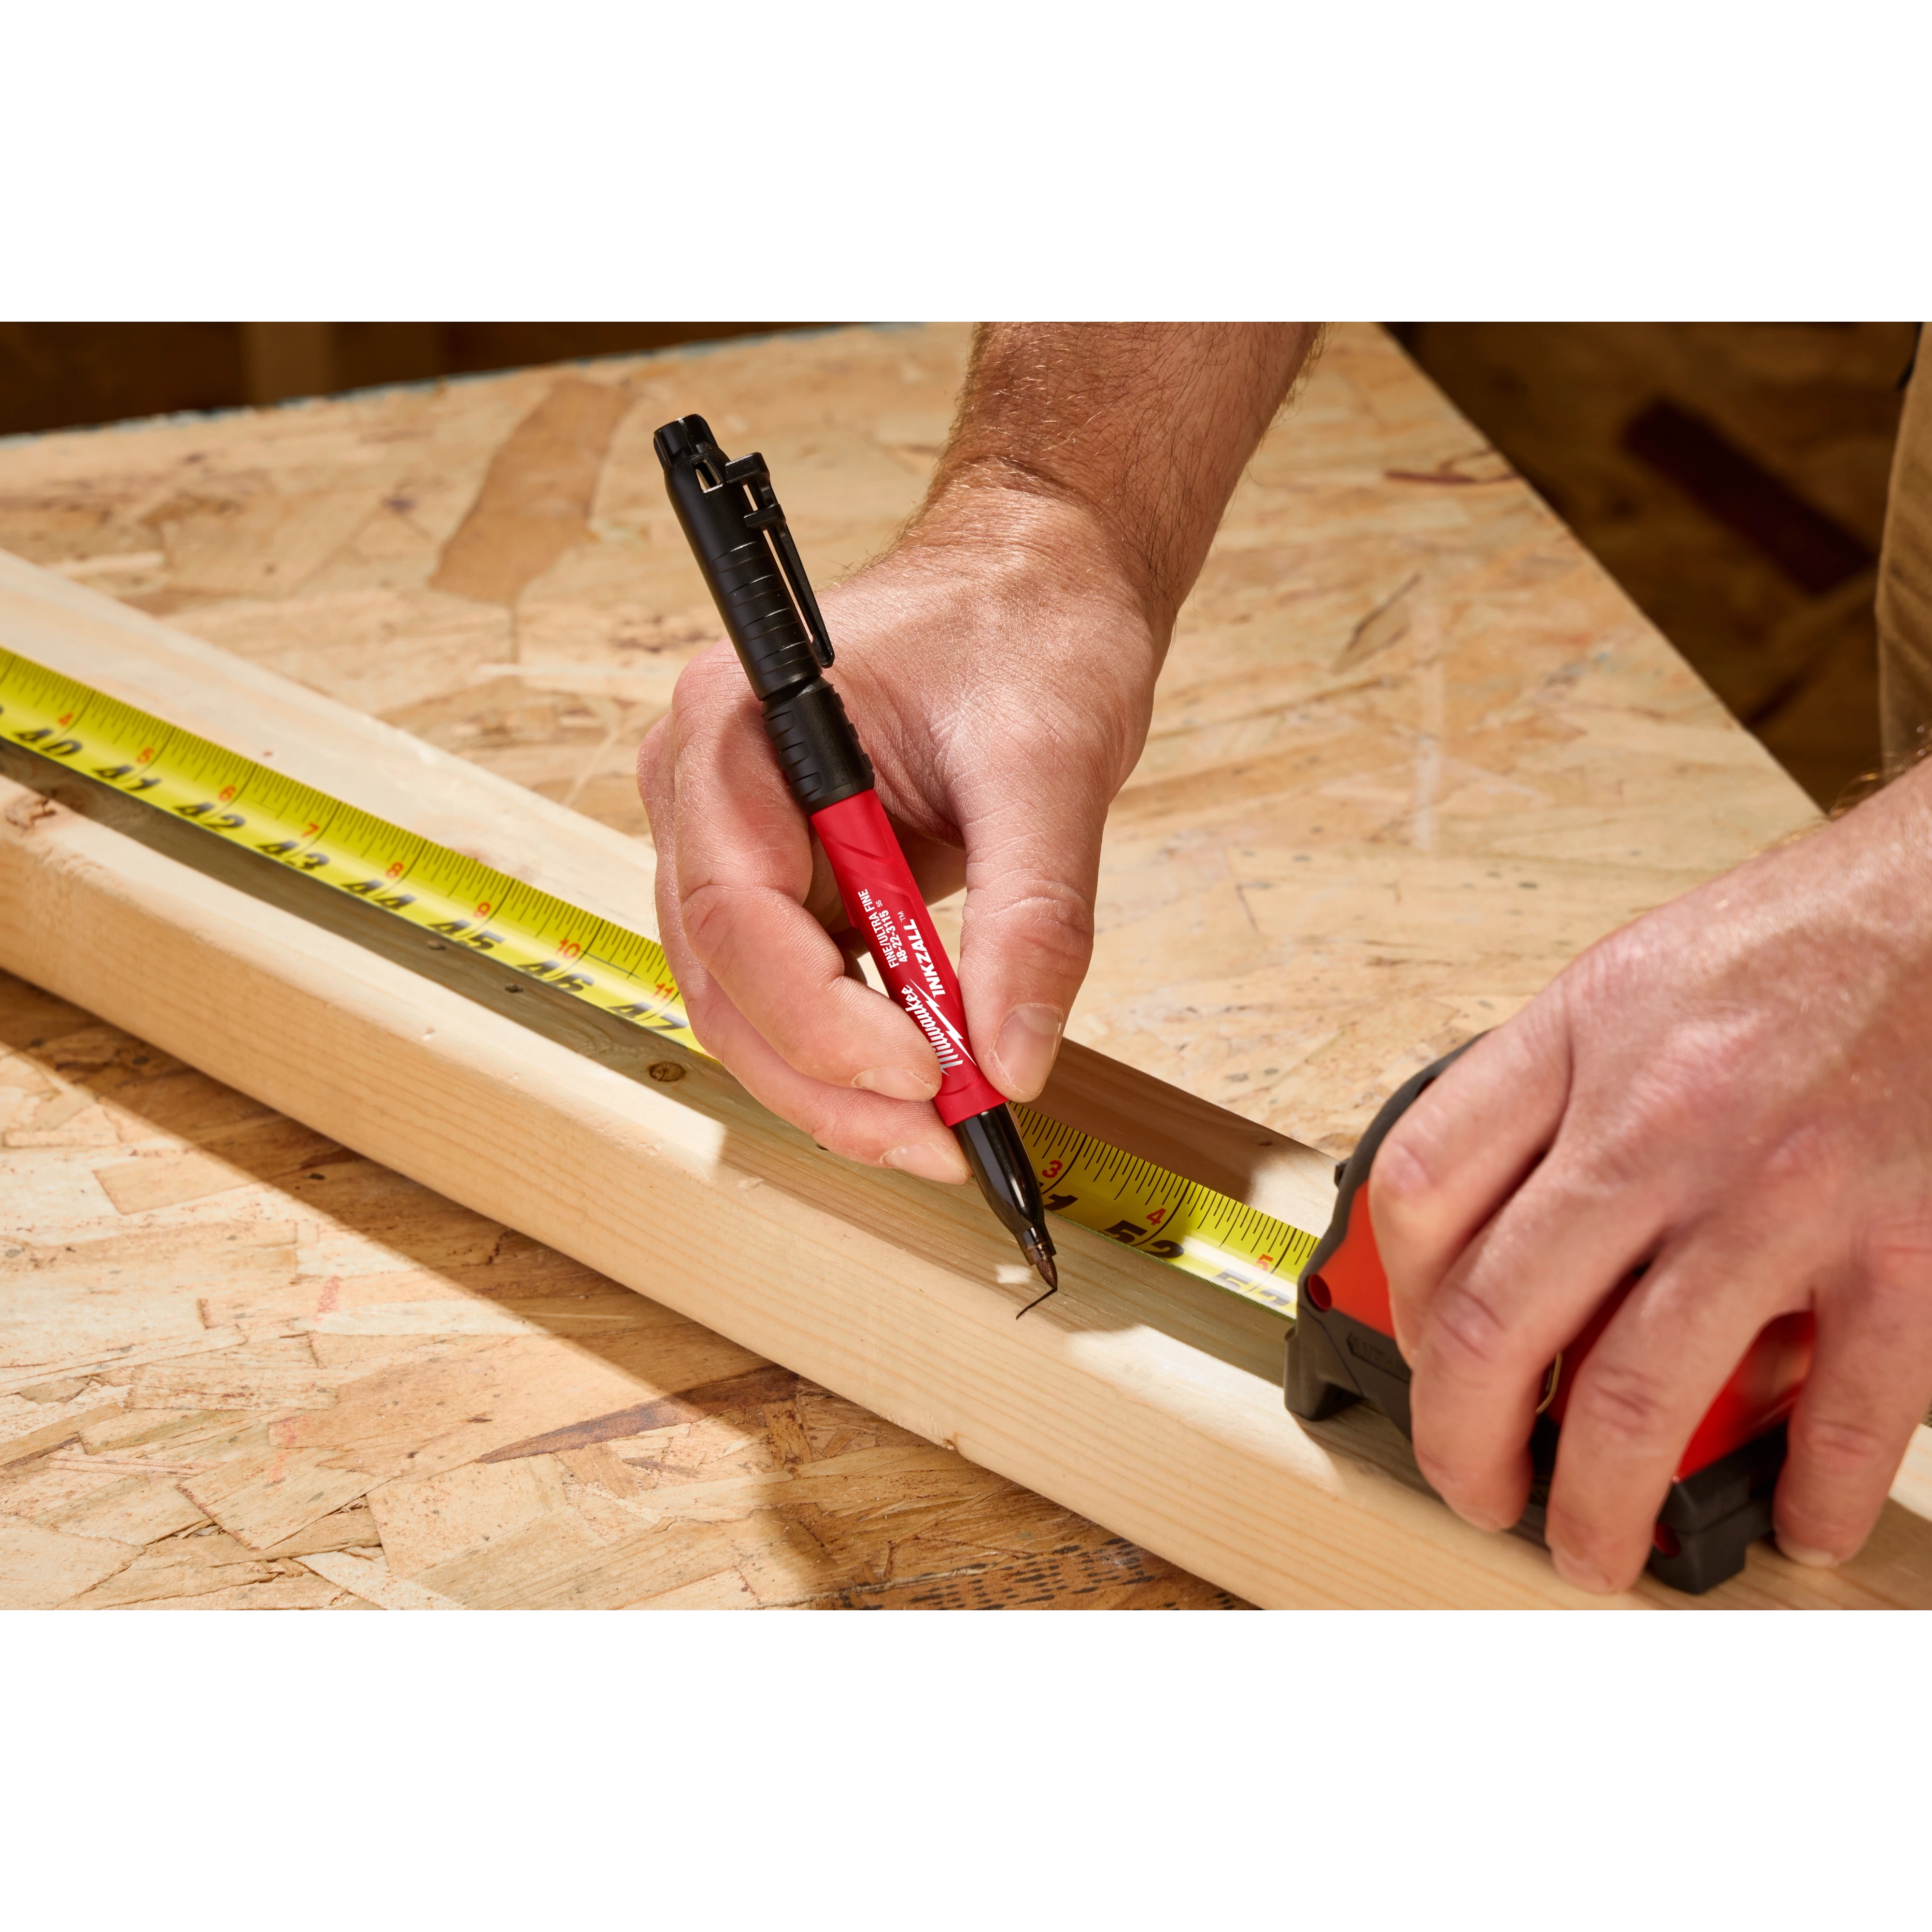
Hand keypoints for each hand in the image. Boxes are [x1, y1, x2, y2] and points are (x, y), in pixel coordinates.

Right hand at [635, 493, 1158, 1180]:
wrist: (1037, 582)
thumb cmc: (1027, 628)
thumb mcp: (1052, 762)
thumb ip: (1031, 915)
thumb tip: (1013, 1060)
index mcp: (735, 722)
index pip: (736, 906)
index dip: (821, 1012)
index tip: (929, 1069)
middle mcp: (707, 788)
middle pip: (726, 978)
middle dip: (828, 1079)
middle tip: (941, 1142)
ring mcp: (735, 840)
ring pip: (747, 1008)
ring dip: (836, 1088)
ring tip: (942, 1136)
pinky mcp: (786, 882)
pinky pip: (793, 994)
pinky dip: (853, 1055)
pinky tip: (927, 1090)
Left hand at [1371, 763, 1931, 1591]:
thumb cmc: (1790, 947)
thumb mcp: (1618, 988)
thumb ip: (1542, 1099)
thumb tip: (1496, 1240)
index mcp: (1576, 1051)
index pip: (1420, 1191)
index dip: (1398, 1294)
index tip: (1421, 1348)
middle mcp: (1658, 1130)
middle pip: (1497, 1321)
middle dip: (1465, 1442)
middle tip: (1476, 1491)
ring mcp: (1778, 1200)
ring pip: (1640, 1397)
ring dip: (1600, 1503)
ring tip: (1592, 1549)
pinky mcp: (1901, 1253)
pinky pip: (1842, 1415)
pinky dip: (1812, 1494)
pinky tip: (1795, 1522)